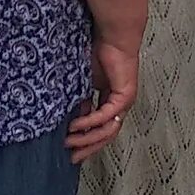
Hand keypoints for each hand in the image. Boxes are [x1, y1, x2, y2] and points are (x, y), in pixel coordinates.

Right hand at [67, 41, 138, 161]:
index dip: (86, 141)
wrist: (113, 36)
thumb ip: (81, 101)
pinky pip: (105, 116)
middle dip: (88, 148)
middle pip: (106, 135)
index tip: (71, 150)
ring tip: (70, 143)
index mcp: (110, 101)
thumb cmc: (99, 52)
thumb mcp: (84, 83)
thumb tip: (73, 121)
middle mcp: (119, 105)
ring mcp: (124, 103)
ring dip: (87, 139)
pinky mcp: (124, 97)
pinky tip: (76, 126)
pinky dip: (90, 123)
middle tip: (72, 158)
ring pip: (107, 130)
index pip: (100, 128)